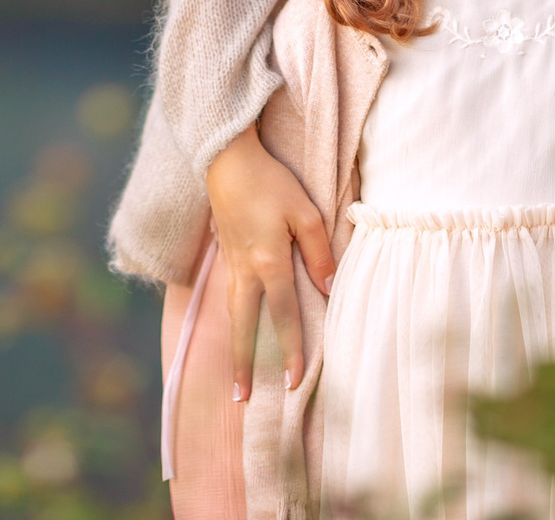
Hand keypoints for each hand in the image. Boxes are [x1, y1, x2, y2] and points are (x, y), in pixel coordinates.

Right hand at [204, 124, 333, 398]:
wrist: (226, 156)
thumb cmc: (271, 181)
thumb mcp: (306, 212)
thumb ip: (319, 253)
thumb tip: (330, 290)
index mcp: (268, 262)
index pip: (283, 316)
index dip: (291, 350)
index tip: (294, 381)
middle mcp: (245, 269)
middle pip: (245, 326)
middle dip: (244, 364)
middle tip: (241, 398)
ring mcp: (230, 260)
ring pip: (233, 312)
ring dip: (236, 343)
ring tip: (237, 371)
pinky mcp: (224, 250)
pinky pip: (228, 293)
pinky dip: (233, 316)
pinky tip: (237, 321)